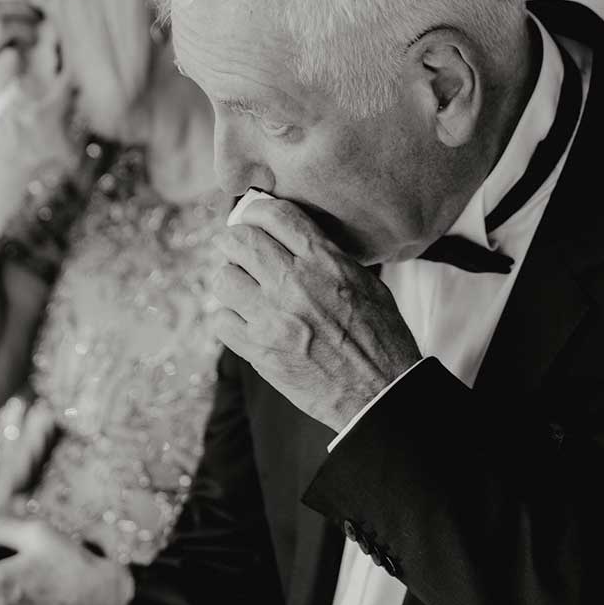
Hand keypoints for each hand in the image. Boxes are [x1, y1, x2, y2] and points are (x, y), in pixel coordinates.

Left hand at [211, 197, 421, 430]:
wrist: (382, 392)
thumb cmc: (380, 338)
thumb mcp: (366, 283)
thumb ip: (328, 257)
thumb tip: (294, 239)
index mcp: (324, 261)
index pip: (273, 215)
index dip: (256, 212)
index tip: (253, 220)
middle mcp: (294, 283)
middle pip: (238, 241)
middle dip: (233, 242)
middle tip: (237, 252)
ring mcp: (273, 318)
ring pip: (223, 279)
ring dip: (230, 282)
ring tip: (243, 291)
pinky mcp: (260, 351)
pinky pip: (221, 320)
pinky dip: (229, 319)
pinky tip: (245, 323)